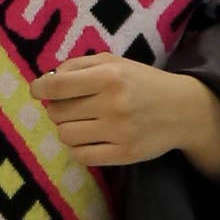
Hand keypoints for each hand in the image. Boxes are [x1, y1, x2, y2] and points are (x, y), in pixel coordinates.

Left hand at [28, 54, 219, 170]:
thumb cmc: (142, 82)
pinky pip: (81, 156)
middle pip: (58, 112)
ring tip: (80, 122)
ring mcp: (118, 132)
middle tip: (71, 106)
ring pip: (66, 135)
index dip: (39, 89)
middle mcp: (113, 104)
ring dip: (66, 128)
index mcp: (109, 76)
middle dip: (58, 108)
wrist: (182, 110)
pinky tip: (87, 139)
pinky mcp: (124, 154)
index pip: (57, 86)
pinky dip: (77, 148)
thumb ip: (79, 65)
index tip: (37, 91)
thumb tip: (46, 81)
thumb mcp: (115, 63)